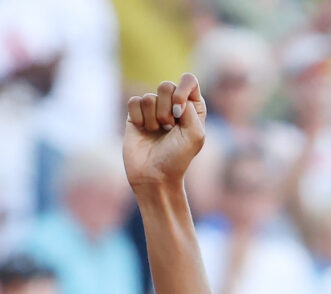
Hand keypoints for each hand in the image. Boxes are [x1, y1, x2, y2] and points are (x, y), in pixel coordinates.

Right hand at [124, 74, 208, 193]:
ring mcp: (153, 110)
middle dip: (166, 110)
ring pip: (149, 97)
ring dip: (153, 119)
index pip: (189, 80)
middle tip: (168, 129)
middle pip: (166, 86)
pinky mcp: (135, 115)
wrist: (154, 176)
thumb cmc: (177, 158)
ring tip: (156, 134)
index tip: (179, 112)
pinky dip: (139, 118)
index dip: (182, 91)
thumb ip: (191, 109)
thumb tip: (173, 96)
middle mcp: (173, 105)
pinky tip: (143, 131)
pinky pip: (134, 102)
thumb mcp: (195, 135)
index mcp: (193, 108)